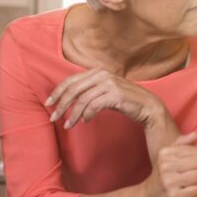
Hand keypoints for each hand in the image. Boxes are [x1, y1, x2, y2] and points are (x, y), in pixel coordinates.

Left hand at [46, 67, 164, 129]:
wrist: (148, 107)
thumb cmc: (125, 101)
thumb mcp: (104, 92)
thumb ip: (89, 91)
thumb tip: (69, 99)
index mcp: (97, 71)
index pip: (71, 80)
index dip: (57, 92)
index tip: (49, 103)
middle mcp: (102, 74)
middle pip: (73, 89)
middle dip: (61, 104)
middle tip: (53, 117)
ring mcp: (109, 83)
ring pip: (82, 99)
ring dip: (73, 114)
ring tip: (68, 125)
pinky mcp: (115, 94)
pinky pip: (93, 106)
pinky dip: (86, 115)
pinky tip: (85, 121)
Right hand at [141, 132, 196, 196]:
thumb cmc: (162, 175)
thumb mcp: (168, 156)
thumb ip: (183, 143)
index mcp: (165, 153)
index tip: (187, 167)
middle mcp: (166, 165)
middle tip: (190, 177)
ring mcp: (169, 181)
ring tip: (188, 184)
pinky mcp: (174, 196)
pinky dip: (195, 192)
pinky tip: (186, 193)